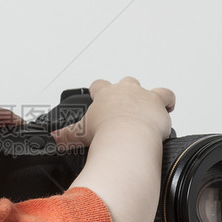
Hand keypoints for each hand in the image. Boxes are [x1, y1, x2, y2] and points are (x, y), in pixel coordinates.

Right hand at [53, 77, 174, 147]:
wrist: (127, 138)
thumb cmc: (105, 134)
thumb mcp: (79, 134)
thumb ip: (66, 135)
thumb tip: (54, 139)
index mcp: (105, 95)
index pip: (99, 86)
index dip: (99, 91)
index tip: (99, 96)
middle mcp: (124, 90)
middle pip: (126, 83)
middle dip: (125, 93)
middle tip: (123, 107)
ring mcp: (143, 96)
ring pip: (150, 89)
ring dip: (151, 96)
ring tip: (151, 106)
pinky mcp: (158, 104)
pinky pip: (167, 97)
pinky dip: (168, 103)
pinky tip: (168, 110)